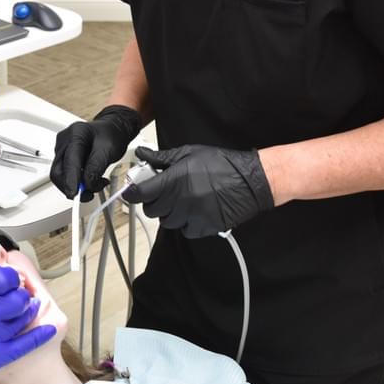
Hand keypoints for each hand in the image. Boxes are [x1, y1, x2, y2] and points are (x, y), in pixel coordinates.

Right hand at [0, 267, 55, 383]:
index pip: (1, 276)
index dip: (8, 276)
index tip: (8, 279)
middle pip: (14, 296)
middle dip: (18, 293)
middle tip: (16, 295)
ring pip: (19, 317)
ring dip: (25, 311)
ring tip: (26, 308)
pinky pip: (21, 344)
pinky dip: (37, 334)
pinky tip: (48, 327)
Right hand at [50, 105, 141, 201]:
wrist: (111, 131)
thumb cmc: (111, 135)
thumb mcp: (110, 149)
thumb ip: (97, 166)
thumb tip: (87, 184)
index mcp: (76, 134)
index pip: (69, 160)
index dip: (70, 179)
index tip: (74, 194)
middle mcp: (64, 141)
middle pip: (58, 171)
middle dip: (72, 187)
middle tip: (89, 194)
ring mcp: (62, 150)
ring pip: (61, 176)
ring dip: (77, 186)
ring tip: (97, 183)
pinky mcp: (63, 158)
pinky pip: (65, 175)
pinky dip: (78, 182)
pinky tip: (91, 179)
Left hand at [123, 145, 274, 238]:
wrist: (251, 181)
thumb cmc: (222, 164)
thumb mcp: (190, 153)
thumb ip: (163, 158)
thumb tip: (144, 155)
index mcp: (175, 180)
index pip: (142, 193)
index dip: (133, 192)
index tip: (132, 191)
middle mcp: (181, 201)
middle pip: (152, 210)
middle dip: (154, 201)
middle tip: (162, 193)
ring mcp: (192, 216)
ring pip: (167, 222)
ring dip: (169, 213)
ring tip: (181, 201)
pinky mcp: (204, 228)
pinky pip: (184, 231)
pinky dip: (185, 224)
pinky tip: (193, 212)